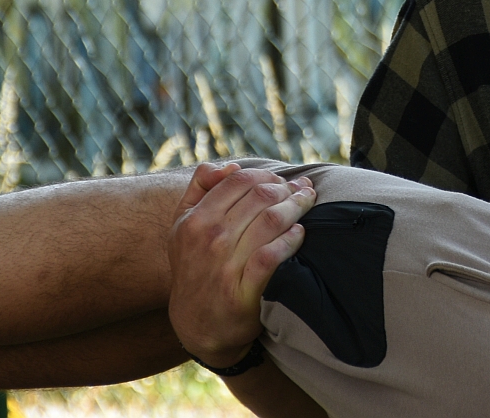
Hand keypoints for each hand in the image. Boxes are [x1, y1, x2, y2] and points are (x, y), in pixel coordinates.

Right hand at [168, 163, 314, 367]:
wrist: (196, 323)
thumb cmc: (194, 266)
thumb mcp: (183, 225)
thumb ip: (200, 187)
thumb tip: (230, 166)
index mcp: (195, 219)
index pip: (241, 180)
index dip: (268, 176)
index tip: (283, 181)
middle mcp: (209, 239)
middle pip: (261, 196)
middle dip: (288, 189)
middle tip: (302, 191)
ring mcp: (226, 265)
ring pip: (272, 220)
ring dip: (297, 207)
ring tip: (307, 204)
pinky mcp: (243, 291)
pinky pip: (274, 255)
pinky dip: (291, 239)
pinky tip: (300, 234)